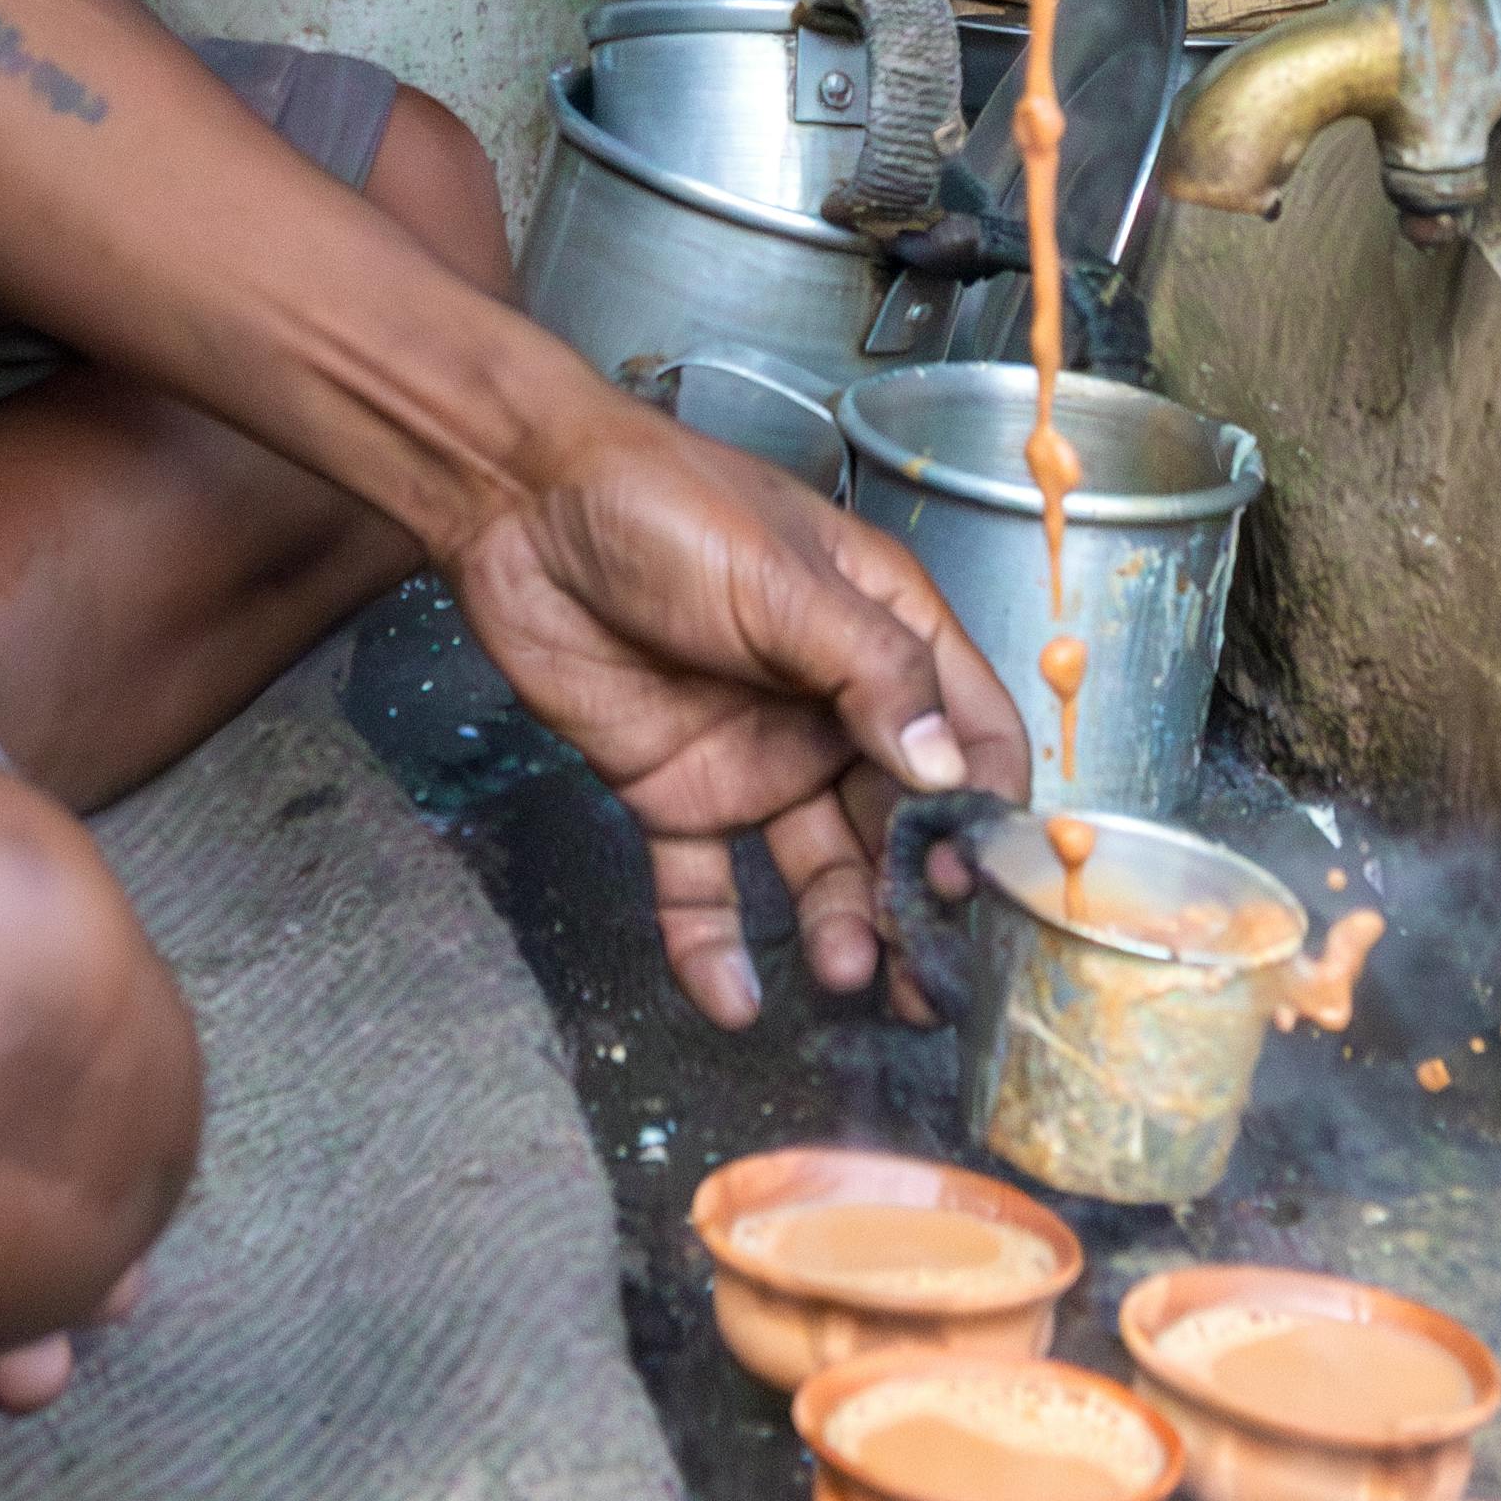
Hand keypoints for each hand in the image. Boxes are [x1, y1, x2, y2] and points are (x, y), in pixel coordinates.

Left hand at [444, 408, 1032, 1026]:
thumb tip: (946, 765)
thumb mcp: (782, 577)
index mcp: (884, 636)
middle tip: (926, 975)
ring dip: (837, 924)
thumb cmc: (664, 504)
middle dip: (918, 900)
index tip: (976, 875)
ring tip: (840, 971)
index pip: (969, 734)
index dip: (981, 809)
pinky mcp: (673, 792)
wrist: (519, 506)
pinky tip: (727, 997)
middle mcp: (831, 709)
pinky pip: (703, 884)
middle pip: (901, 822)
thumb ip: (869, 671)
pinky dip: (712, 944)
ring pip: (817, 866)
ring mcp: (755, 756)